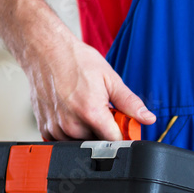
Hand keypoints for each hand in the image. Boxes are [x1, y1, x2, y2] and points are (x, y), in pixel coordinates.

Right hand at [23, 35, 155, 140]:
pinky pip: (62, 140)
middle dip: (103, 130)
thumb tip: (148, 118)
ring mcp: (56, 127)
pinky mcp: (45, 127)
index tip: (121, 125)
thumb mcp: (110, 78)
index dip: (122, 135)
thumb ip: (130, 103)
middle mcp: (72, 124)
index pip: (115, 141)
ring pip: (79, 142)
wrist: (45, 50)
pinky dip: (69, 130)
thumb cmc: (75, 60)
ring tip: (83, 107)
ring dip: (85, 131)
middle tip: (100, 109)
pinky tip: (70, 112)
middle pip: (97, 142)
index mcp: (91, 113)